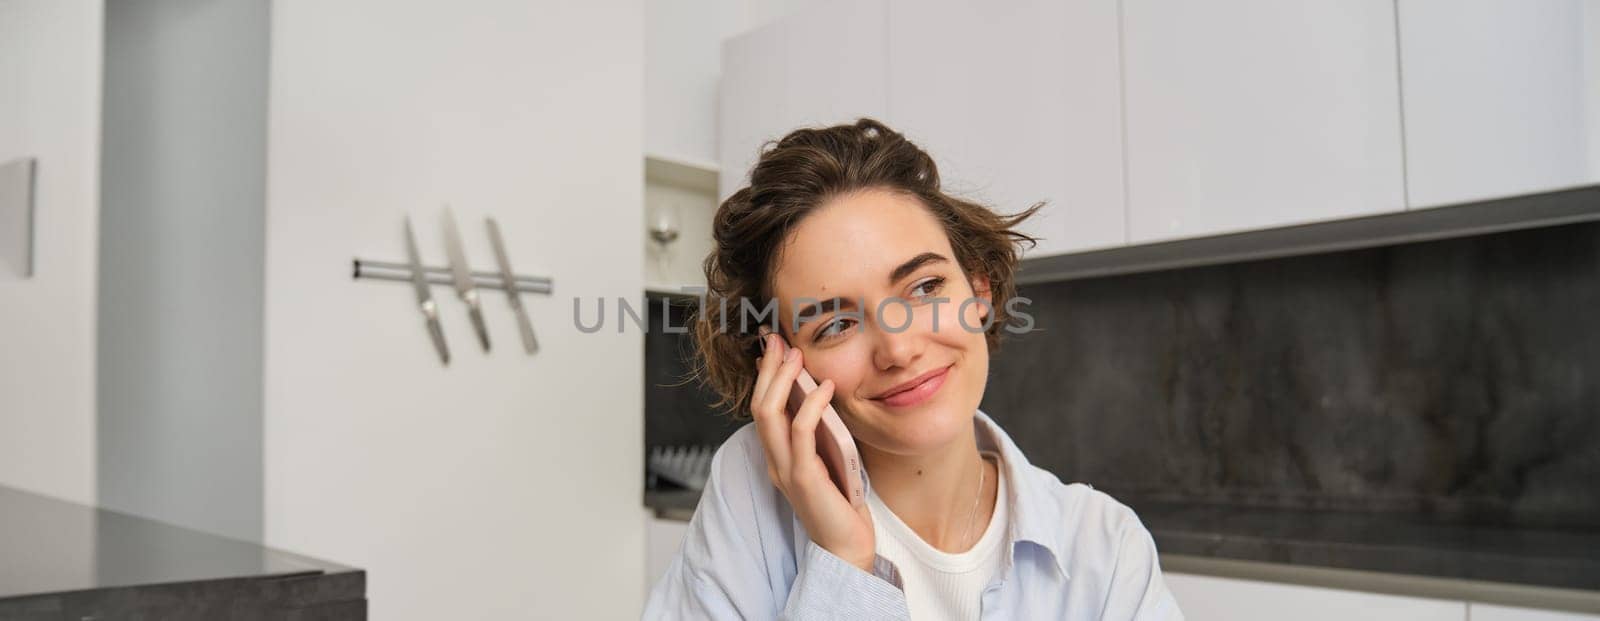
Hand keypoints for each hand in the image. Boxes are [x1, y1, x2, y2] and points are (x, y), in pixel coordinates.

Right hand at [750, 331, 875, 572]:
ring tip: (797, 356)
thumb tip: (820, 395)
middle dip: (767, 370)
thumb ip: (818, 433)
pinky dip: (811, 405)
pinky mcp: (804, 478)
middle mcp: (775, 462)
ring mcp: (786, 470)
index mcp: (778, 457)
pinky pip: (801, 434)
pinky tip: (825, 388)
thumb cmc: (841, 504)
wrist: (846, 547)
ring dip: (782, 381)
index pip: (761, 408)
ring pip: (769, 416)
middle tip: (778, 340)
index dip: (764, 376)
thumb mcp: (827, 459)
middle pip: (758, 406)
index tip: (774, 345)